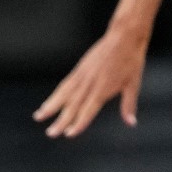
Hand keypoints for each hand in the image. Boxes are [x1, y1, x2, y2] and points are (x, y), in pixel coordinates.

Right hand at [32, 26, 147, 138]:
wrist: (123, 36)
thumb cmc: (131, 60)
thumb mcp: (133, 84)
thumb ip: (128, 105)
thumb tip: (131, 123)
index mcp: (103, 89)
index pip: (88, 110)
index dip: (79, 123)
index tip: (68, 134)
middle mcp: (90, 84)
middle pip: (72, 106)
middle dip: (61, 121)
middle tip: (50, 134)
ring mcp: (82, 76)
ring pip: (63, 95)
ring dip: (50, 107)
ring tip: (38, 117)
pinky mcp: (79, 69)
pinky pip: (65, 85)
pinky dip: (55, 96)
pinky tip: (48, 103)